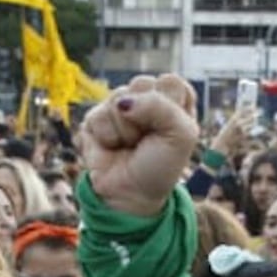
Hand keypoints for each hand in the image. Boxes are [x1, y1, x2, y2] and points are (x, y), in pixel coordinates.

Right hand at [78, 75, 200, 219]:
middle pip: (142, 83)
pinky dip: (107, 137)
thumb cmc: (160, 166)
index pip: (171, 82)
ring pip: (118, 97)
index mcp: (173, 99)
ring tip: (130, 145)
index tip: (170, 131)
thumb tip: (123, 102)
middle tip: (148, 139)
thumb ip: (161, 107)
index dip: (170, 108)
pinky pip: (98, 115)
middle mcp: (146, 98)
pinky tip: (112, 147)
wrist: (131, 194)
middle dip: (147, 117)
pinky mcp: (96, 118)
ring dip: (127, 130)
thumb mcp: (181, 136)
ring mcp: (119, 106)